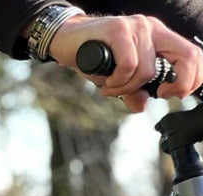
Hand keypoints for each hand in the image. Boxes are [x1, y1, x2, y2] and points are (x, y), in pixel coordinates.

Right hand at [46, 14, 202, 111]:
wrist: (67, 40)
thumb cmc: (92, 58)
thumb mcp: (116, 78)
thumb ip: (132, 91)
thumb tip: (141, 106)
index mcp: (157, 37)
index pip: (190, 54)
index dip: (192, 78)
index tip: (171, 94)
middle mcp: (151, 29)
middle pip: (184, 57)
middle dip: (176, 84)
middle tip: (157, 95)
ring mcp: (136, 27)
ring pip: (146, 70)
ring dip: (126, 88)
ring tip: (110, 88)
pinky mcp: (118, 30)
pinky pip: (128, 65)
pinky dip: (117, 82)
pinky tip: (106, 83)